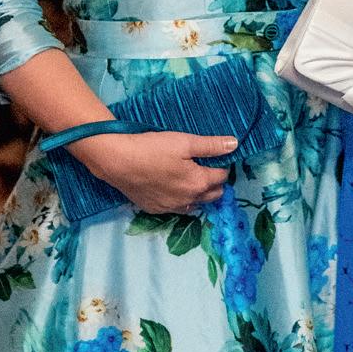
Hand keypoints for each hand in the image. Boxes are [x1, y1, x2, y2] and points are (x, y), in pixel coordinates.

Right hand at [71, 130, 236, 214]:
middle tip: (205, 167)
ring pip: (196, 204)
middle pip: (214, 195)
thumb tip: (235, 144)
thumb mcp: (184, 141)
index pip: (222, 177)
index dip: (221, 165)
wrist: (117, 161)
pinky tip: (172, 187)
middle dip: (214, 182)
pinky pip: (176, 208)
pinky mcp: (156, 209)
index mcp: (199, 182)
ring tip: (190, 178)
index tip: (214, 157)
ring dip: (199, 194)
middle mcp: (189, 200)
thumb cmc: (152, 148)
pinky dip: (180, 199)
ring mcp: (171, 207)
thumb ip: (211, 145)